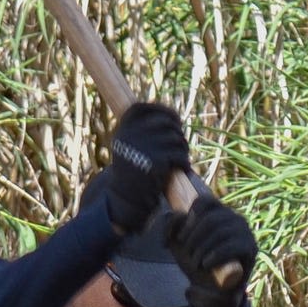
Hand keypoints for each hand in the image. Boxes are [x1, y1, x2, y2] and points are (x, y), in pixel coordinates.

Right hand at [96, 101, 191, 232]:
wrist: (126, 199)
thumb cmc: (132, 170)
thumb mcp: (130, 144)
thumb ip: (144, 128)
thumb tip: (172, 115)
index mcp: (123, 128)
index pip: (145, 108)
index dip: (163, 110)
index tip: (174, 120)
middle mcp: (130, 134)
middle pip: (165, 122)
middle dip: (177, 133)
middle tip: (180, 145)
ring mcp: (143, 147)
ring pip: (176, 139)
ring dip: (183, 149)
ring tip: (179, 160)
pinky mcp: (155, 161)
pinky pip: (179, 156)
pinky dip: (184, 163)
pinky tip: (182, 170)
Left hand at [172, 193, 257, 306]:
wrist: (211, 289)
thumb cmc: (196, 261)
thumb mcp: (178, 243)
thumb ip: (172, 225)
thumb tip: (177, 215)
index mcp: (218, 212)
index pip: (205, 201)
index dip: (190, 216)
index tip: (180, 237)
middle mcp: (234, 218)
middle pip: (210, 219)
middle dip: (193, 237)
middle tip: (186, 253)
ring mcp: (245, 232)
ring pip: (220, 232)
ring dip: (203, 248)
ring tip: (196, 263)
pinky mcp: (251, 248)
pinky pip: (233, 246)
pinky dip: (216, 255)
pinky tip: (206, 264)